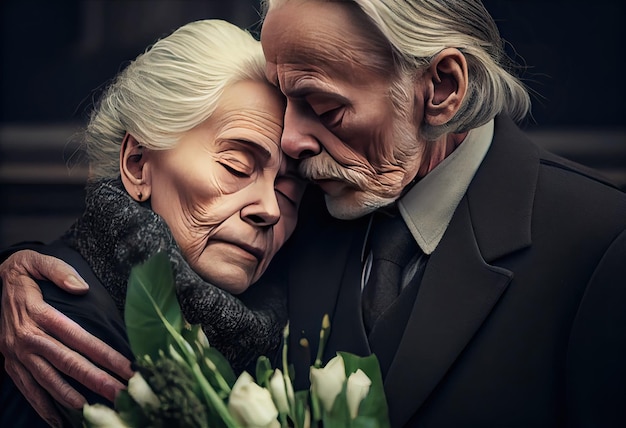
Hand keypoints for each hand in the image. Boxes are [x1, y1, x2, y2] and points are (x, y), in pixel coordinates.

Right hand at [0, 250, 133, 425]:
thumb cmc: (23, 271)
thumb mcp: (38, 261)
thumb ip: (60, 271)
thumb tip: (81, 287)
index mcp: (39, 313)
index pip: (78, 337)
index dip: (103, 354)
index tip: (126, 367)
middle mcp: (27, 337)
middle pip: (66, 363)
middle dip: (95, 380)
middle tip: (119, 394)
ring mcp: (17, 353)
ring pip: (47, 380)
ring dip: (71, 397)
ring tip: (92, 410)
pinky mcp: (10, 362)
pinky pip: (26, 387)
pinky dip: (42, 405)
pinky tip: (57, 418)